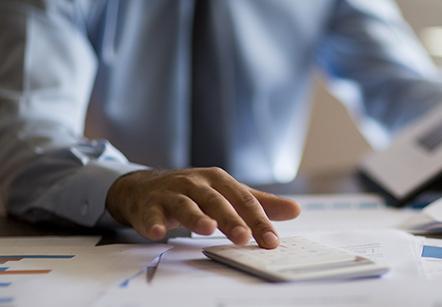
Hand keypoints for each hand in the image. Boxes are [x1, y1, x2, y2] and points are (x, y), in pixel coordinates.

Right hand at [105, 167, 300, 247]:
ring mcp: (171, 193)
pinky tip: (158, 233)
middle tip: (243, 237)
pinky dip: (154, 223)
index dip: (258, 220)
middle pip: (216, 201)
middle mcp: (196, 183)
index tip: (271, 240)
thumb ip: (259, 203)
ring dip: (196, 217)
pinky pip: (151, 215)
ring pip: (185, 205)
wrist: (146, 187)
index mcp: (219, 180)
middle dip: (230, 219)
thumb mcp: (227, 194)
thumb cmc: (193, 192)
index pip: (243, 200)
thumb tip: (295, 210)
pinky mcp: (149, 205)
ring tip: (207, 230)